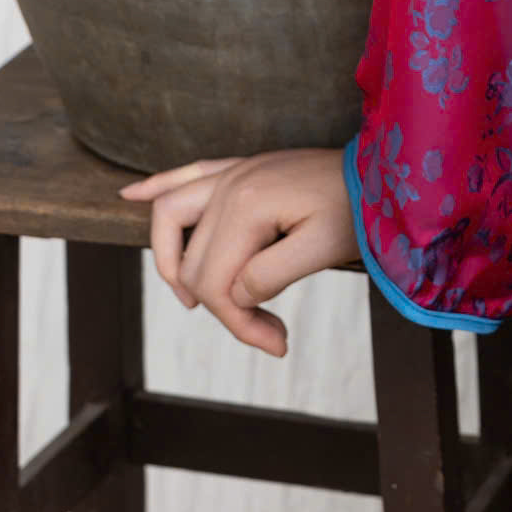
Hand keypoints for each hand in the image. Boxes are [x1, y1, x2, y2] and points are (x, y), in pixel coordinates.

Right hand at [118, 148, 355, 356]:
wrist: (383, 173)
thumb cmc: (357, 210)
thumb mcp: (321, 250)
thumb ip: (269, 276)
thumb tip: (234, 295)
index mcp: (246, 206)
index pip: (216, 284)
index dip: (239, 323)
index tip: (277, 342)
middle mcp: (228, 184)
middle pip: (194, 263)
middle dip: (224, 307)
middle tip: (269, 331)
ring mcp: (232, 173)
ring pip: (169, 217)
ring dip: (171, 261)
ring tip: (192, 301)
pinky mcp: (240, 168)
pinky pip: (185, 175)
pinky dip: (155, 187)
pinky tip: (129, 195)